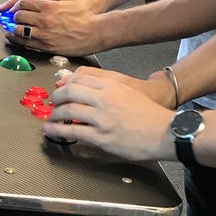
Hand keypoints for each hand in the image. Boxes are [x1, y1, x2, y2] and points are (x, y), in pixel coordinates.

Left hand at [0, 0, 99, 54]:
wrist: (95, 31)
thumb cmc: (83, 15)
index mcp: (48, 6)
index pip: (23, 3)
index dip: (16, 5)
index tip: (14, 8)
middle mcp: (44, 20)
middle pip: (18, 16)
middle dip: (14, 17)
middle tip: (13, 18)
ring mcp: (44, 34)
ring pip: (19, 31)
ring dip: (14, 28)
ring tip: (14, 28)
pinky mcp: (47, 47)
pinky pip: (26, 44)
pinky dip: (18, 40)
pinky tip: (16, 38)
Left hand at [45, 68, 174, 161]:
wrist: (165, 132)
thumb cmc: (150, 114)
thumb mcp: (129, 92)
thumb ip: (109, 89)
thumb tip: (86, 91)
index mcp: (112, 85)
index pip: (79, 78)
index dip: (65, 83)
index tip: (60, 89)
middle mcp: (105, 98)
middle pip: (69, 91)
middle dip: (56, 98)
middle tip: (53, 103)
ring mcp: (102, 118)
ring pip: (68, 110)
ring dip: (54, 114)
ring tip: (50, 119)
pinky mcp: (101, 137)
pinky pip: (73, 131)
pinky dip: (58, 130)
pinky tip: (52, 131)